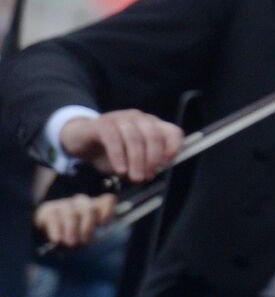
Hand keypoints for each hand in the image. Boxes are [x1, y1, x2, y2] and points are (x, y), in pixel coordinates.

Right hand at [34, 193, 117, 248]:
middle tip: (85, 242)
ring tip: (71, 244)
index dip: (108, 211)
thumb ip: (87, 237)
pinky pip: (54, 218)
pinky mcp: (48, 211)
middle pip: (89, 209)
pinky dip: (57, 230)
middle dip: (88, 227)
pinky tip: (57, 240)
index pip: (108, 201)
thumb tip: (84, 244)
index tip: (103, 226)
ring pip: (71, 214)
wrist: (45, 231)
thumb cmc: (71, 234)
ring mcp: (64, 205)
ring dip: (72, 230)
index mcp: (95, 206)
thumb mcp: (83, 237)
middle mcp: (81, 203)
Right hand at [58, 110, 183, 182]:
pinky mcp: (102, 124)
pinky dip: (118, 156)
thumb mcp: (130, 160)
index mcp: (153, 126)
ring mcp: (121, 118)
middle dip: (152, 159)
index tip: (166, 166)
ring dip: (137, 160)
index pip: (173, 132)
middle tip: (147, 178)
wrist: (79, 140)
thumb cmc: (110, 151)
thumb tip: (151, 174)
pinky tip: (120, 170)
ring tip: (135, 178)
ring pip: (134, 138)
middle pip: (154, 136)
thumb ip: (142, 164)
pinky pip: (113, 139)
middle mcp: (140, 119)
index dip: (173, 148)